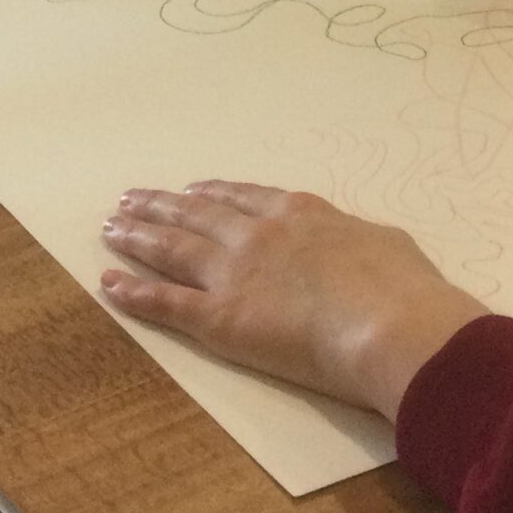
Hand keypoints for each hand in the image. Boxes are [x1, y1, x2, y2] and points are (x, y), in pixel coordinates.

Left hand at [99, 181, 488, 418]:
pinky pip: (167, 303)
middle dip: (162, 206)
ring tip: (112, 227)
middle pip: (198, 215)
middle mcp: (259, 234)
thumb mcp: (388, 246)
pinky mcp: (220, 318)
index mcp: (301, 214)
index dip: (214, 193)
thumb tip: (362, 250)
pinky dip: (134, 292)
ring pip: (174, 249)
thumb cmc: (403, 288)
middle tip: (131, 199)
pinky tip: (109, 283)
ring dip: (139, 237)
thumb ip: (359, 242)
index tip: (191, 190)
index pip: (245, 198)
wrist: (389, 322)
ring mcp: (235, 273)